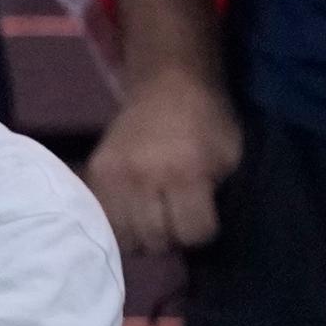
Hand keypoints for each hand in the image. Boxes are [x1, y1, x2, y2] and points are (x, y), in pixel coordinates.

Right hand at [83, 68, 240, 259]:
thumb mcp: (229, 157)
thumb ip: (216, 195)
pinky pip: (104, 219)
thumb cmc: (206, 121)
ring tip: (152, 220)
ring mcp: (115, 177)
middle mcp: (145, 178)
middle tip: (176, 222)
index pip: (193, 232)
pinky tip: (133, 211)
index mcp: (187, 172)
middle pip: (156, 240)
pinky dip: (119, 223)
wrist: (166, 84)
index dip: (202, 232)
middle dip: (171, 237)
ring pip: (125, 237)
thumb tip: (199, 229)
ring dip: (142, 236)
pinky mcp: (95, 174)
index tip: (203, 221)